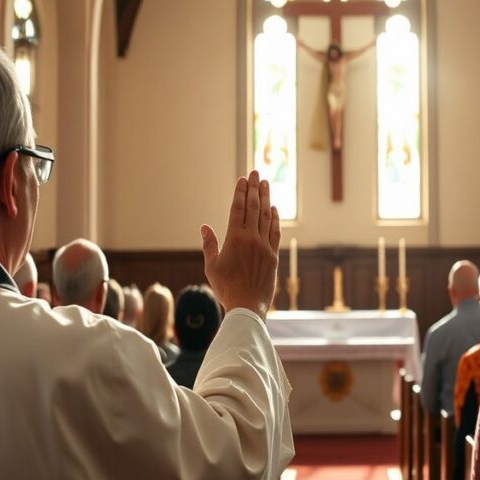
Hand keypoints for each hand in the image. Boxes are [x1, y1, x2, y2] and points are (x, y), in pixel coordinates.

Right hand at [201, 171, 280, 317]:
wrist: (247, 306)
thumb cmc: (226, 288)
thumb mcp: (212, 267)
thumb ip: (209, 245)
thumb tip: (204, 227)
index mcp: (234, 239)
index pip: (238, 209)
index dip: (240, 192)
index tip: (242, 179)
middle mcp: (251, 239)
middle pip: (253, 207)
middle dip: (254, 188)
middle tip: (256, 172)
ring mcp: (264, 246)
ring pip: (266, 216)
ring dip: (265, 198)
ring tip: (265, 184)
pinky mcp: (273, 255)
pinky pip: (275, 232)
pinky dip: (275, 219)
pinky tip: (274, 209)